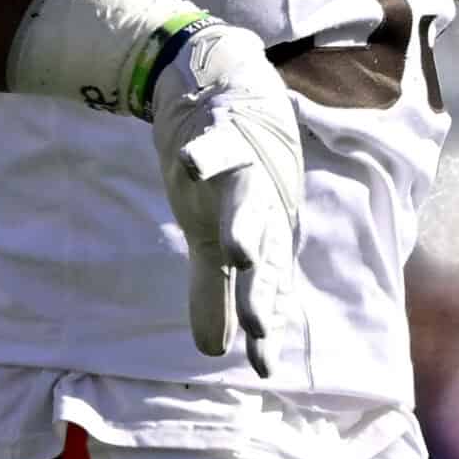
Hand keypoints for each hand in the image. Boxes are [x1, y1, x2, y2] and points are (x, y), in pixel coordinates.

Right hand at [149, 23, 304, 375]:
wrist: (225, 89)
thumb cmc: (227, 176)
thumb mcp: (216, 239)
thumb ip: (212, 293)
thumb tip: (212, 352)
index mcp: (260, 235)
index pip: (264, 287)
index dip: (264, 324)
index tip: (266, 369)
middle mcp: (258, 208)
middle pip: (261, 255)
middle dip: (259, 290)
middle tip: (260, 326)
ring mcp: (240, 171)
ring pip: (244, 203)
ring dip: (242, 226)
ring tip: (239, 254)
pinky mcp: (218, 136)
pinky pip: (212, 145)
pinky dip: (204, 153)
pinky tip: (193, 161)